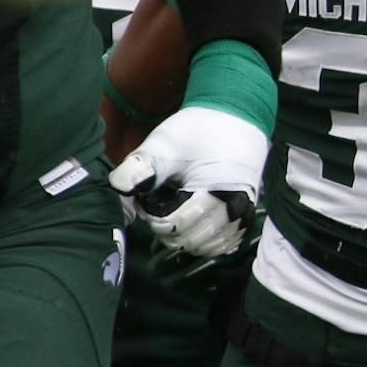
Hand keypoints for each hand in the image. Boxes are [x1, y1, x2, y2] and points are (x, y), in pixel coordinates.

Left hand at [108, 105, 266, 259]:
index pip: (178, 225)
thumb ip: (140, 166)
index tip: (145, 203)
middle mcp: (236, 208)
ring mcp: (243, 214)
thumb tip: (119, 188)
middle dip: (167, 230)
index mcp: (218, 192)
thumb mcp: (164, 143)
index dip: (154, 220)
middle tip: (156, 212)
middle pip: (192, 240)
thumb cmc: (197, 131)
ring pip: (208, 246)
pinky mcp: (246, 216)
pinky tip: (190, 230)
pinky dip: (205, 242)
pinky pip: (225, 244)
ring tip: (172, 220)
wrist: (234, 120)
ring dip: (185, 239)